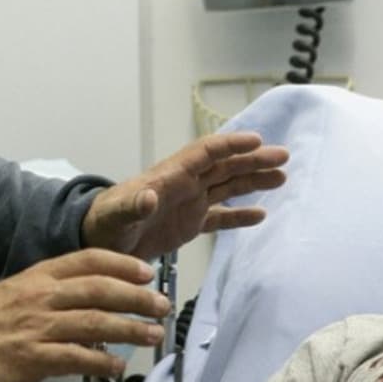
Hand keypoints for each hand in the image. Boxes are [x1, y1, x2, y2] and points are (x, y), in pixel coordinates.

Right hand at [0, 249, 171, 381]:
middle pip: (100, 290)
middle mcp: (44, 297)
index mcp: (43, 276)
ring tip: (151, 334)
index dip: (123, 265)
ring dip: (128, 329)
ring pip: (94, 322)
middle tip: (161, 306)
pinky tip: (117, 366)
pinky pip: (76, 358)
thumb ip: (62, 289)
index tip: (147, 272)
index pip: (90, 260)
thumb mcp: (26, 289)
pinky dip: (101, 362)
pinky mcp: (34, 357)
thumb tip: (101, 295)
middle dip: (136, 297)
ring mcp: (39, 326)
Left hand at [81, 131, 289, 261]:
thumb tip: (148, 197)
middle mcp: (185, 184)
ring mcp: (189, 203)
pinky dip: (240, 216)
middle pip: (225, 166)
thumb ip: (132, 206)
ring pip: (228, 186)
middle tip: (284, 156)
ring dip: (253, 181)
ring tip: (282, 178)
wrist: (98, 241)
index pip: (205, 153)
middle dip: (253, 160)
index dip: (230, 145)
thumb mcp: (116, 216)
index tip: (257, 140)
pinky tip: (261, 215)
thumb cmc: (103, 224)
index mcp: (170, 176)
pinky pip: (220, 217)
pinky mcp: (190, 224)